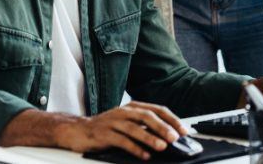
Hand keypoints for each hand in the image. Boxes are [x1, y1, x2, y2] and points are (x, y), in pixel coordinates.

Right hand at [56, 101, 187, 159]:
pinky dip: (134, 148)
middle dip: (163, 127)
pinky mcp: (104, 134)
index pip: (157, 109)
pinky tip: (144, 156)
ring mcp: (113, 121)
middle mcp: (124, 111)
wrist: (79, 130)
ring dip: (150, 137)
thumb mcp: (128, 123)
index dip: (172, 119)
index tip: (184, 130)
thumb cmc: (107, 128)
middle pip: (147, 116)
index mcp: (133, 107)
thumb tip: (168, 136)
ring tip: (162, 146)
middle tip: (175, 137)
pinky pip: (121, 141)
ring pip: (135, 128)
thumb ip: (145, 127)